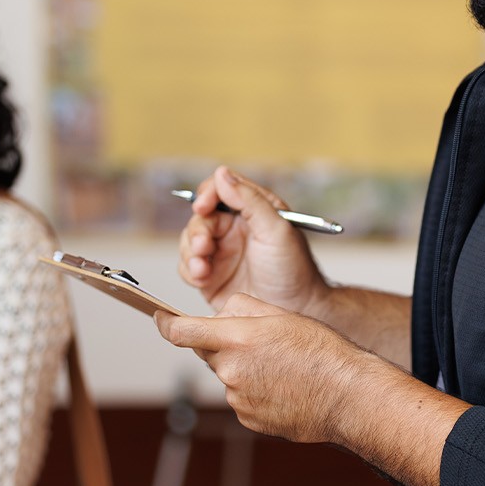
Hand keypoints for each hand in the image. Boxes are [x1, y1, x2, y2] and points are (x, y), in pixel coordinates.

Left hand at [155, 293, 376, 442]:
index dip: (164, 323)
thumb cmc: (321, 351)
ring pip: (228, 376)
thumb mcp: (281, 314)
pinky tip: (281, 387)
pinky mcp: (247, 418)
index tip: (159, 318)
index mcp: (237, 339)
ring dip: (244, 369)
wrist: (347, 395)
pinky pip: (241, 398)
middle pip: (209, 352)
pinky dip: (255, 391)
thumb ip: (242, 308)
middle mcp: (231, 370)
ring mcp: (238, 398)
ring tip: (281, 368)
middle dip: (224, 345)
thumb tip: (218, 313)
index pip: (182, 332)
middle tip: (260, 344)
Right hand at [179, 166, 329, 314]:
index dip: (207, 195)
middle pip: (200, 217)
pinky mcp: (210, 276)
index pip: (221, 190)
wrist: (297, 312)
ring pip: (189, 241)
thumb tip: (222, 174)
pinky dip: (189, 271)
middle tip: (204, 248)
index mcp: (251, 211)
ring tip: (203, 270)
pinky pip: (187, 267)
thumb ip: (250, 200)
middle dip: (198, 232)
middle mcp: (233, 229)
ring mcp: (220, 252)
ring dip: (191, 253)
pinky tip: (203, 280)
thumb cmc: (294, 270)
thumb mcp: (277, 230)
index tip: (203, 207)